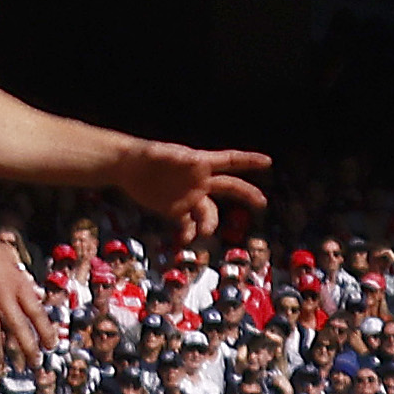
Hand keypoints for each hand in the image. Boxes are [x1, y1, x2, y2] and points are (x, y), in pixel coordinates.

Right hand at [0, 211, 53, 365]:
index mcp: (19, 282)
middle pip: (19, 324)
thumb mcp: (8, 261)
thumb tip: (30, 292)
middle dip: (26, 347)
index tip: (51, 346)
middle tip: (33, 366)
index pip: (36, 310)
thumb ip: (17, 279)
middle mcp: (5, 290)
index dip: (45, 330)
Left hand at [103, 137, 270, 238]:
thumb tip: (197, 161)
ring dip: (209, 223)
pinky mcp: (174, 210)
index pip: (230, 161)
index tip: (268, 162)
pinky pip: (187, 225)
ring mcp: (188, 197)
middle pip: (229, 188)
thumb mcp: (160, 153)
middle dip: (247, 194)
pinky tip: (185, 240)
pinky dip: (189, 233)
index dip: (249, 161)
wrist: (126, 169)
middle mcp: (199, 182)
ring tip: (203, 233)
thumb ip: (178, 158)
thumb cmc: (145, 155)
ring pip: (208, 212)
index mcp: (200, 164)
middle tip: (262, 203)